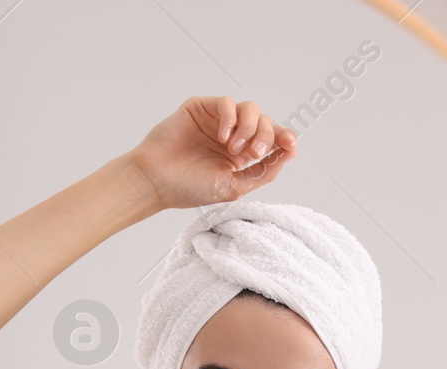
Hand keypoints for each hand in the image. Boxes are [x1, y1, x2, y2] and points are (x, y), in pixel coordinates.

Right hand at [127, 96, 297, 211]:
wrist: (156, 180)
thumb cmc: (188, 188)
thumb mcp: (234, 187)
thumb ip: (264, 172)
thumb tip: (290, 153)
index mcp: (239, 155)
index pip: (271, 139)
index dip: (284, 138)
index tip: (290, 145)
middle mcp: (231, 135)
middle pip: (265, 122)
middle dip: (266, 136)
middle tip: (251, 154)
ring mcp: (217, 121)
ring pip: (250, 109)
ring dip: (250, 127)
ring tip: (233, 147)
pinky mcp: (201, 108)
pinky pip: (227, 103)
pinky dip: (230, 117)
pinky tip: (223, 136)